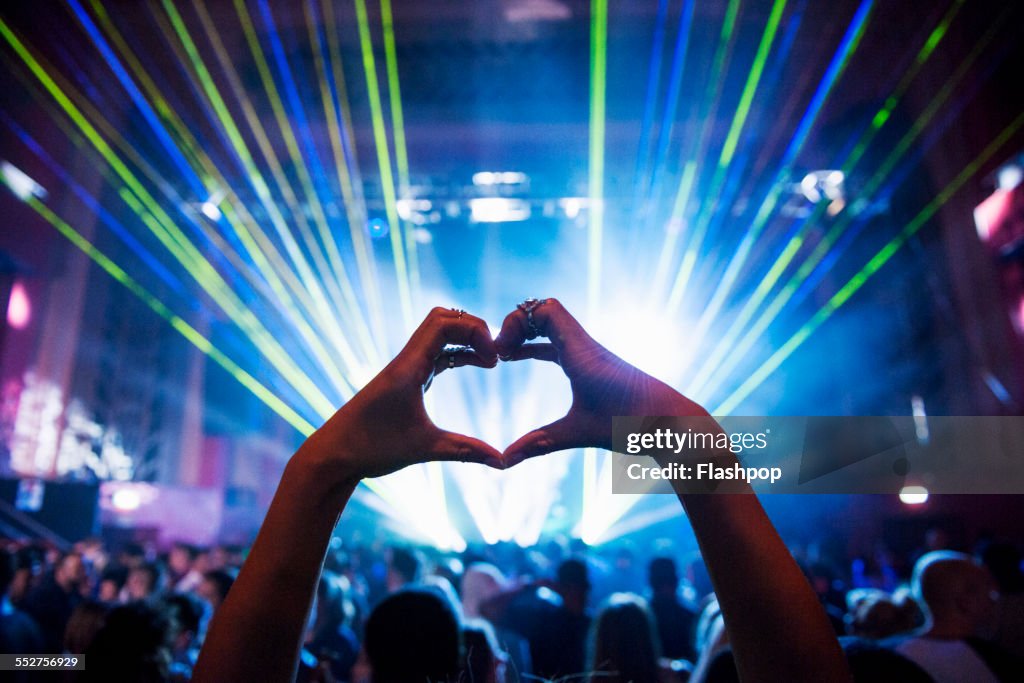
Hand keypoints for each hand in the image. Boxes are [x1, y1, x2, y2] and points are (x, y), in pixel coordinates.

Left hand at [301, 307, 503, 479]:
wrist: (333, 455)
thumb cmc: (372, 449)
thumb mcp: (424, 449)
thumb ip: (466, 451)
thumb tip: (503, 462)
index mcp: (408, 367)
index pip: (444, 324)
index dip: (475, 331)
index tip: (494, 360)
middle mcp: (406, 361)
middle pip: (443, 319)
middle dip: (474, 329)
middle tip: (496, 355)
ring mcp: (405, 368)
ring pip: (439, 334)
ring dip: (466, 339)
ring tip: (491, 361)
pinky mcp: (405, 379)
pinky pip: (436, 353)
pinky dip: (458, 353)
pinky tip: (476, 365)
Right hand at [494, 299, 710, 465]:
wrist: (673, 425)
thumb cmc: (633, 425)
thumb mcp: (580, 433)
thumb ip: (539, 444)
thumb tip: (503, 462)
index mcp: (581, 353)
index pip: (544, 310)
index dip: (516, 322)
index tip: (501, 353)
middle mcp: (586, 346)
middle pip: (544, 310)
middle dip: (516, 324)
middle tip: (498, 352)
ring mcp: (591, 353)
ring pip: (553, 324)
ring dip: (527, 332)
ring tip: (504, 355)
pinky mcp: (595, 364)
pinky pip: (560, 342)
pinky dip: (538, 345)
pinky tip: (522, 359)